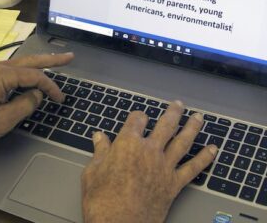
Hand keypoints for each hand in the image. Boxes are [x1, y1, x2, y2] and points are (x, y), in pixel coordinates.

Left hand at [0, 52, 73, 165]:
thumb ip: (26, 104)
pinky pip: (14, 68)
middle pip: (31, 60)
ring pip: (22, 62)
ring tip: (57, 61)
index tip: (60, 99)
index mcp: (2, 75)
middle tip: (70, 57)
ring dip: (40, 62)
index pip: (35, 76)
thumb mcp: (4, 120)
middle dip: (51, 59)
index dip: (50, 86)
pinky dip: (28, 69)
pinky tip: (34, 71)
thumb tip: (38, 94)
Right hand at [82, 101, 217, 222]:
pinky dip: (204, 158)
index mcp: (128, 143)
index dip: (137, 116)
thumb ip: (99, 152)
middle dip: (173, 113)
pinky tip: (212, 150)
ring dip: (192, 128)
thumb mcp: (93, 171)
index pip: (136, 119)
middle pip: (165, 125)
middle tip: (179, 104)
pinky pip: (192, 168)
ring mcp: (163, 167)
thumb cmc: (102, 200)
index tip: (137, 118)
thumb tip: (99, 137)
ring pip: (182, 142)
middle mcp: (149, 151)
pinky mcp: (173, 185)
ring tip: (198, 118)